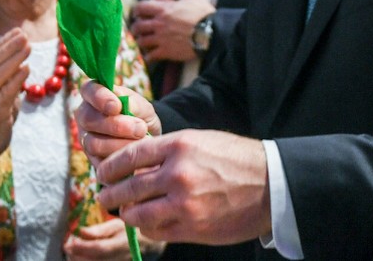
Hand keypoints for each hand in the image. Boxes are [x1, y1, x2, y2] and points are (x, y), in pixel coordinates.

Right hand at [0, 27, 28, 156]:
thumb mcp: (5, 90)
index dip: (5, 42)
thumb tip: (22, 61)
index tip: (18, 30)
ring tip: (28, 47)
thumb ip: (10, 76)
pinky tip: (26, 70)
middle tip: (24, 35)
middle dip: (10, 46)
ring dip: (14, 59)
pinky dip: (16, 80)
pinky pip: (6, 94)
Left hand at [64, 217, 165, 259]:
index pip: (100, 249)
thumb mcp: (118, 224)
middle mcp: (122, 258)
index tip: (68, 242)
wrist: (151, 244)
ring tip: (73, 251)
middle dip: (77, 256)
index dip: (82, 248)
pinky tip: (82, 257)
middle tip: (68, 245)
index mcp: (123, 244)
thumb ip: (100, 230)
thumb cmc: (132, 229)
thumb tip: (80, 231)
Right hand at [75, 81, 158, 168]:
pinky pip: (100, 163)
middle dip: (116, 125)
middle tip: (140, 128)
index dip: (100, 98)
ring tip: (141, 141)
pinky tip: (134, 156)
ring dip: (120, 144)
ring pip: (93, 143)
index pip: (88, 90)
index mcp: (93, 95)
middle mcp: (84, 116)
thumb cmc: (141, 117)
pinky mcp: (92, 160)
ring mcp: (85, 139)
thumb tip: (122, 105)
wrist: (147, 139)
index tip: (117, 106)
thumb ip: (133, 103)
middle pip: (88, 119)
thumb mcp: (143, 106)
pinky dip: (120, 160)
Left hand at [94, 130, 271, 244]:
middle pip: (127, 188)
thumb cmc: (233, 159)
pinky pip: (157, 231)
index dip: (110, 167)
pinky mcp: (193, 228)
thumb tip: (133, 164)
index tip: (103, 172)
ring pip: (138, 214)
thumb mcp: (198, 141)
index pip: (129, 156)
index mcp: (178, 146)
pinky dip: (147, 228)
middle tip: (104, 195)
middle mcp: (178, 175)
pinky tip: (146, 223)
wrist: (270, 185)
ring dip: (126, 214)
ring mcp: (185, 204)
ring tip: (124, 212)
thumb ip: (166, 151)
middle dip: (110, 193)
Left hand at [131, 0, 214, 61]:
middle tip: (139, 30)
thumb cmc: (203, 14)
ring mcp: (161, 39)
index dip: (138, 10)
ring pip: (141, 41)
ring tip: (144, 43)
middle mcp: (159, 24)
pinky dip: (149, 57)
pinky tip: (151, 57)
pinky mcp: (166, 52)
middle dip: (137, 28)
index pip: (141, 7)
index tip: (140, 13)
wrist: (212, 34)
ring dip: (141, 42)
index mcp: (163, 9)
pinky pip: (150, 57)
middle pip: (137, 26)